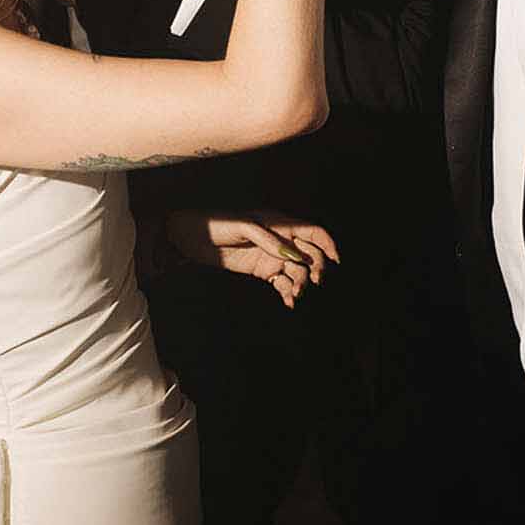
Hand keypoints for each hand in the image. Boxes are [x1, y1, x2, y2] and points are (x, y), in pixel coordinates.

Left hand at [164, 210, 338, 307]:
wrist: (189, 236)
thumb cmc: (216, 223)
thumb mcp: (244, 226)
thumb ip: (269, 240)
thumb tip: (294, 255)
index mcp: (279, 223)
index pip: (312, 231)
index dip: (327, 244)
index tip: (335, 261)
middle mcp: (279, 239)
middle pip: (310, 254)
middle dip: (316, 268)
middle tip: (311, 282)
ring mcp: (271, 255)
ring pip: (297, 270)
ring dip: (301, 283)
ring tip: (294, 294)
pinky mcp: (261, 269)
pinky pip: (281, 281)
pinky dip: (287, 291)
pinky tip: (289, 301)